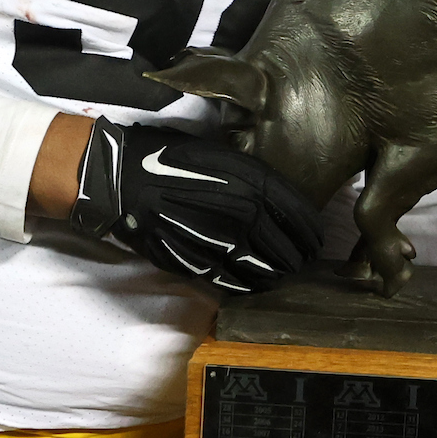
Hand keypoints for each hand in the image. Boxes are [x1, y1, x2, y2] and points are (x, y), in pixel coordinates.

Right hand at [71, 118, 322, 292]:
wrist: (119, 176)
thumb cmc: (166, 156)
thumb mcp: (214, 152)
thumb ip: (247, 173)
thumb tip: (275, 194)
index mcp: (243, 178)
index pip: (293, 208)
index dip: (309, 227)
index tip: (317, 237)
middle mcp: (233, 209)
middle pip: (280, 241)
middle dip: (297, 255)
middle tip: (305, 262)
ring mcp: (212, 237)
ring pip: (258, 265)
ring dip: (276, 273)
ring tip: (285, 275)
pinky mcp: (189, 257)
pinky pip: (227, 278)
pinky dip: (246, 285)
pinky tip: (255, 285)